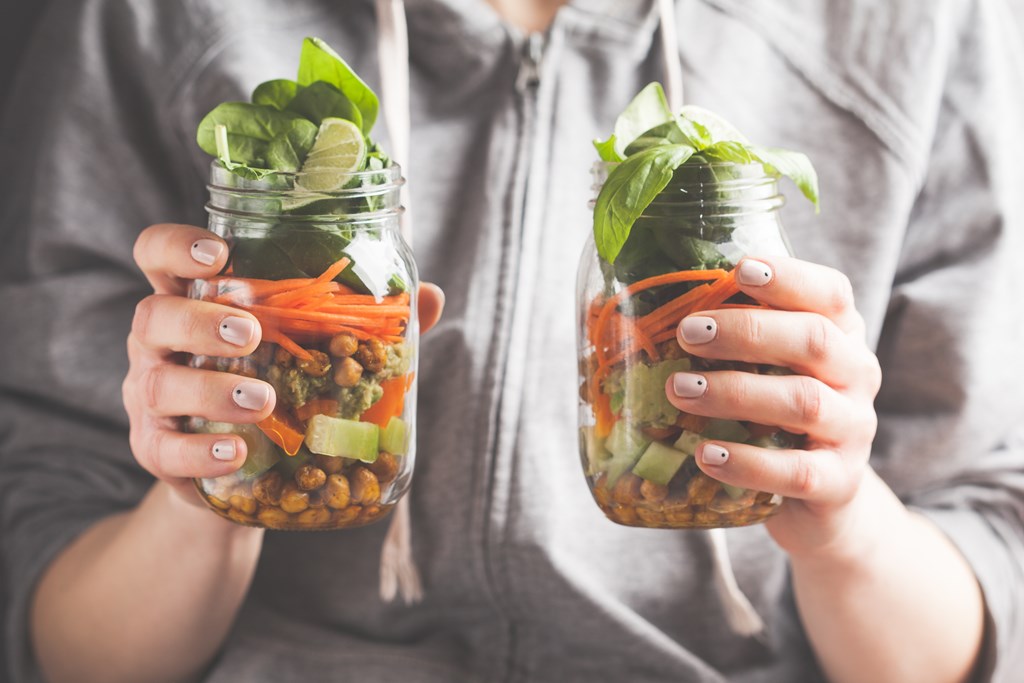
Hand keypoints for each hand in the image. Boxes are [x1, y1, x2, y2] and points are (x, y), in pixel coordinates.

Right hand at [122, 223, 443, 504]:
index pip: (158, 255)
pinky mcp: (156, 450)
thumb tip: (430, 296)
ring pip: (156, 384)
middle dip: (201, 322)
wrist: (243, 469)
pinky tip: (236, 452)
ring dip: (210, 390)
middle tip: (252, 334)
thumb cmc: (276, 384)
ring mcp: (151, 397)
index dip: (177, 247)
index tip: (220, 254)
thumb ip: (361, 321)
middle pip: (153, 316)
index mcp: (195, 300)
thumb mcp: (308, 348)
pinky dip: (201, 450)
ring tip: (260, 401)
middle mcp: (161, 343)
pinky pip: (164, 448)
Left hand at [664, 256, 881, 558]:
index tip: (740, 271)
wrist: (820, 495)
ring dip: (737, 393)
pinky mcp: (837, 482)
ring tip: (679, 391)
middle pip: (815, 340)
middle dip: (747, 332)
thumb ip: (717, 335)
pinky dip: (748, 463)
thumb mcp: (759, 367)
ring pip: (804, 403)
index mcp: (839, 334)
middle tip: (688, 332)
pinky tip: (706, 454)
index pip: (829, 294)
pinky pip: (796, 472)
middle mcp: (855, 375)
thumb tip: (611, 306)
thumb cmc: (773, 413)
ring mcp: (852, 430)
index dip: (789, 279)